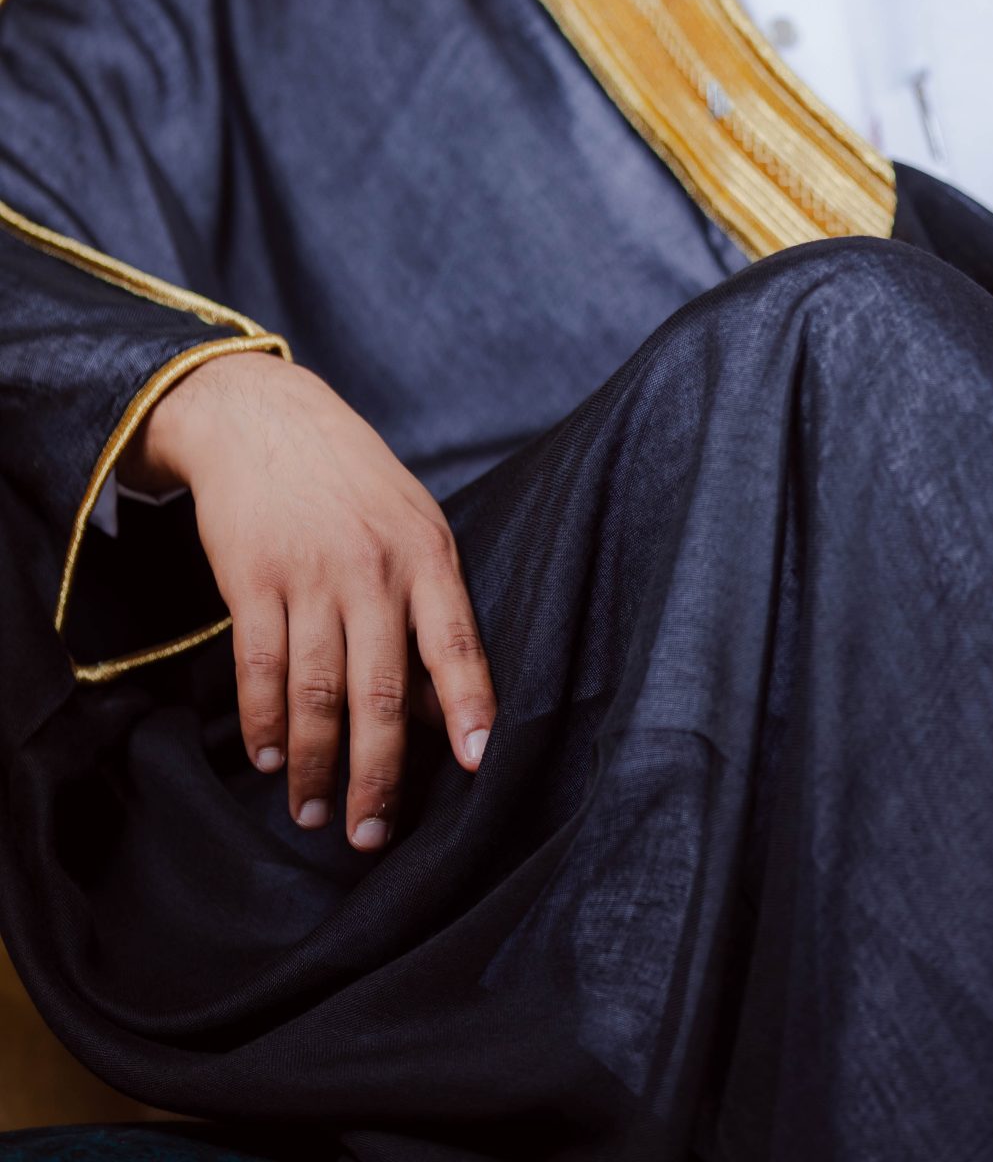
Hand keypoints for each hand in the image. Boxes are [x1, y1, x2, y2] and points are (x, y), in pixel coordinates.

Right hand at [120, 353, 495, 849]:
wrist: (264, 417)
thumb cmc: (352, 481)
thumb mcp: (411, 521)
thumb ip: (427, 604)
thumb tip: (441, 705)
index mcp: (427, 552)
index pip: (457, 641)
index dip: (470, 705)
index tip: (481, 765)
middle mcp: (373, 567)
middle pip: (380, 690)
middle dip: (378, 772)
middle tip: (371, 834)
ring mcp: (310, 573)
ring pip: (316, 692)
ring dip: (312, 764)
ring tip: (312, 812)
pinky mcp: (252, 579)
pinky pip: (260, 668)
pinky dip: (263, 722)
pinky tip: (268, 758)